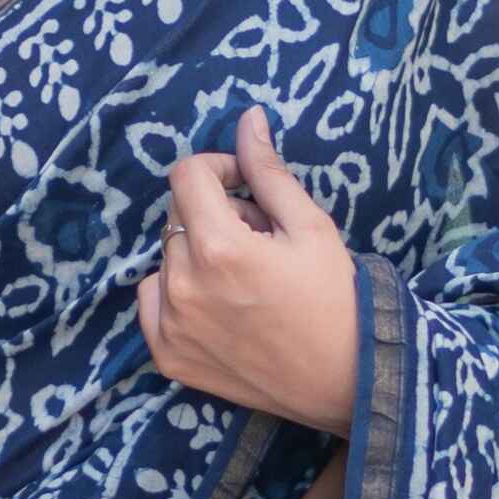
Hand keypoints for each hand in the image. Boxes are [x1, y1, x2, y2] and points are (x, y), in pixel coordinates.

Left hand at [136, 108, 359, 434]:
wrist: (346, 379)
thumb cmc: (336, 299)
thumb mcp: (310, 226)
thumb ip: (268, 172)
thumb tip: (248, 119)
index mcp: (218, 247)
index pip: (187, 175)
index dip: (219, 168)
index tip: (246, 186)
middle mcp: (184, 285)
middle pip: (178, 216)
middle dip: (214, 213)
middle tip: (259, 241)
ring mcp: (171, 324)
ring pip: (167, 257)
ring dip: (196, 255)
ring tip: (243, 279)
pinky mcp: (168, 355)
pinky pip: (152, 300)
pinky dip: (176, 294)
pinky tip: (218, 306)